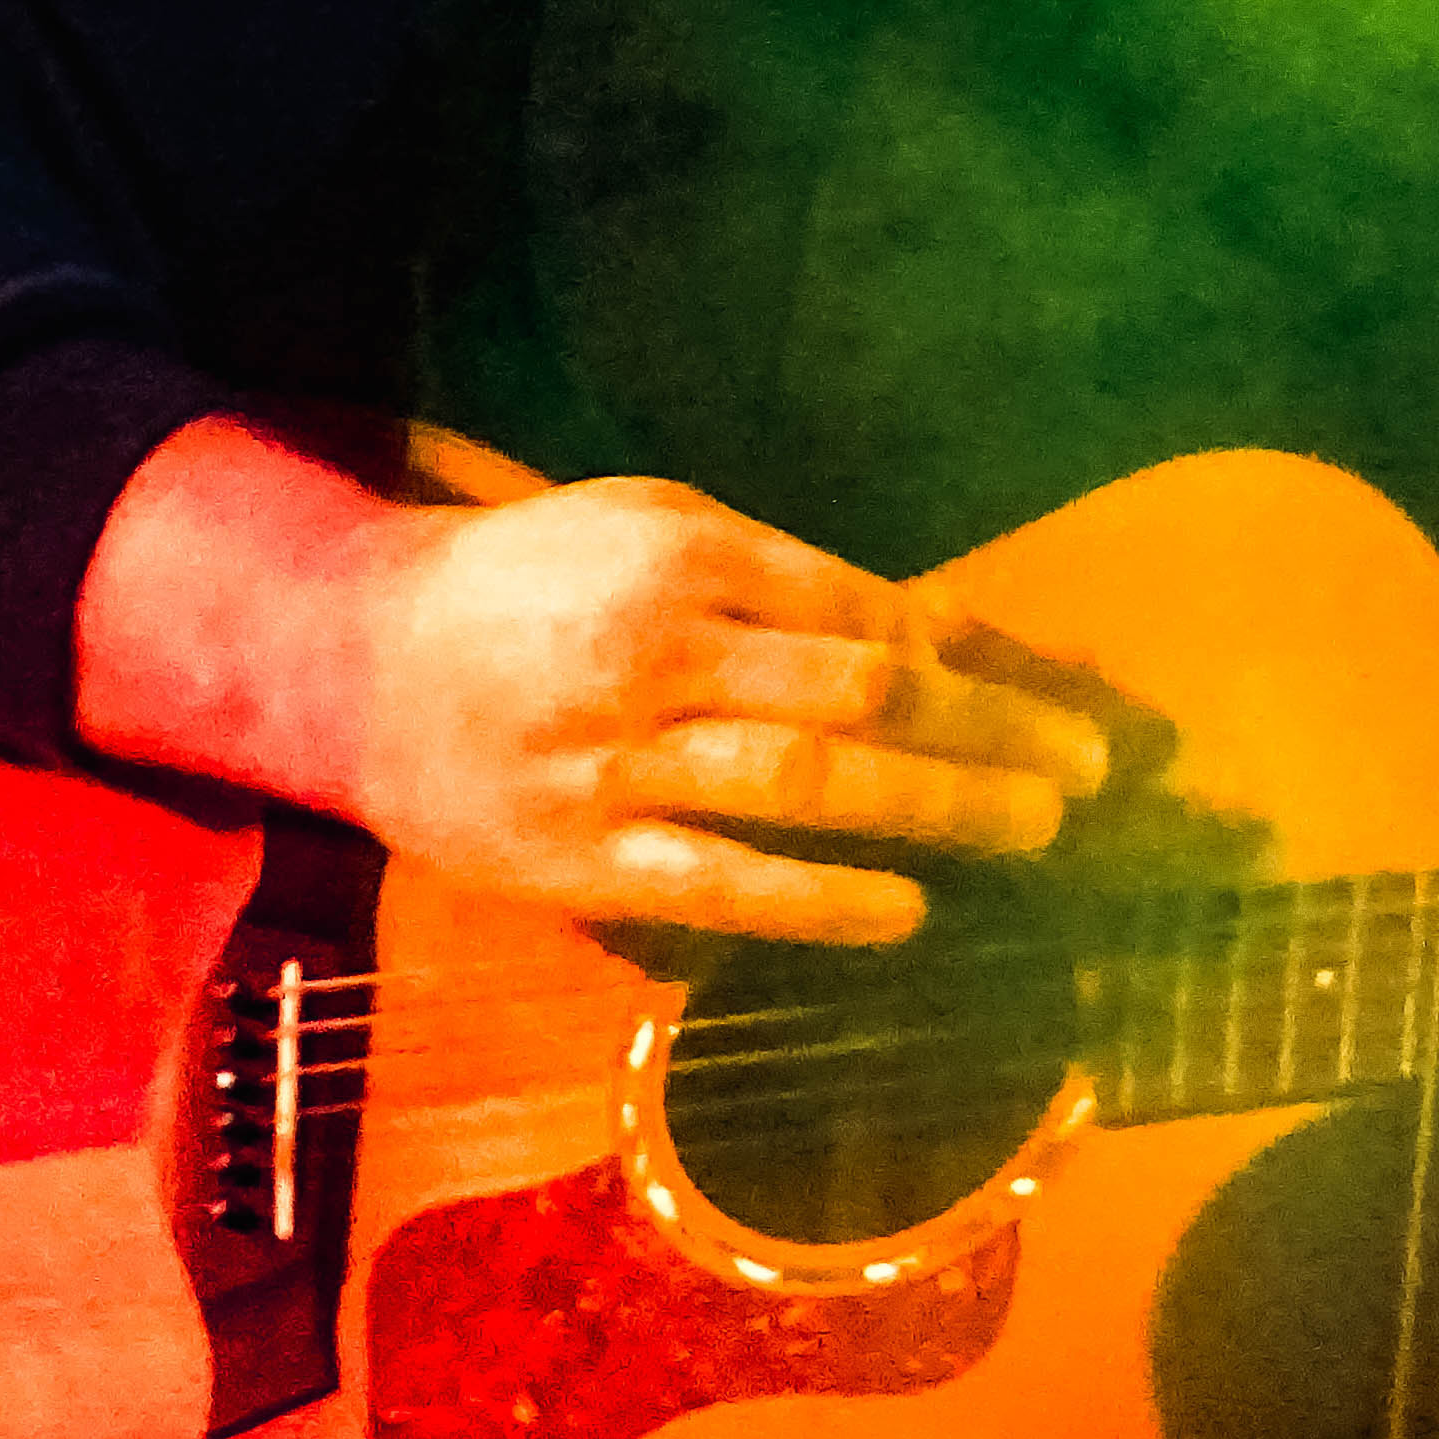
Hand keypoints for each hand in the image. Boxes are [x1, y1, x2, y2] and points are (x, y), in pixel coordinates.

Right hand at [75, 414, 1111, 946]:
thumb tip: (944, 633)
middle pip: (864, 692)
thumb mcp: (654, 529)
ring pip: (808, 785)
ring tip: (1033, 827)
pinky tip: (906, 910)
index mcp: (688, 555)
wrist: (351, 653)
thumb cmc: (537, 580)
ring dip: (938, 807)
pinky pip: (720, 885)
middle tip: (1087, 770)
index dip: (982, 658)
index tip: (1064, 695)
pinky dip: (821, 900)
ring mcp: (616, 760)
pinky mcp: (577, 857)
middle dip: (992, 731)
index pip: (870, 611)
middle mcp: (659, 651)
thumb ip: (789, 580)